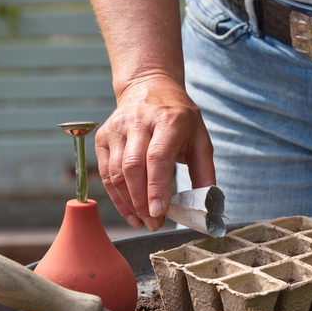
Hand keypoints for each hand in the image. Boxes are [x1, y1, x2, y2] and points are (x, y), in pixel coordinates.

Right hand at [95, 75, 214, 229]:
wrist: (148, 87)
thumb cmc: (180, 118)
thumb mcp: (200, 138)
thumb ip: (205, 170)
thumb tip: (208, 204)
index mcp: (168, 120)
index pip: (157, 157)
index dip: (156, 187)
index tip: (159, 212)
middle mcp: (139, 121)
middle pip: (133, 167)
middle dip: (141, 201)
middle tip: (154, 222)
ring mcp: (117, 128)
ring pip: (115, 173)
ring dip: (128, 203)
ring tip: (144, 221)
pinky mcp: (103, 137)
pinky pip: (105, 173)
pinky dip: (116, 197)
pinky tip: (130, 212)